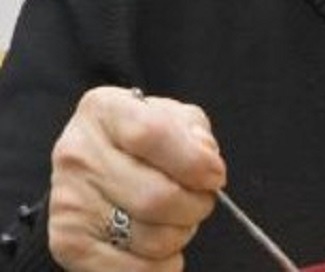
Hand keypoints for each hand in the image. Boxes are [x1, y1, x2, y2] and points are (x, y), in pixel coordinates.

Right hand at [48, 86, 226, 270]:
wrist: (91, 163)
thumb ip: (194, 132)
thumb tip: (206, 162)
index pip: (152, 135)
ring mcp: (69, 201)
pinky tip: (165, 249)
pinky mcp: (68, 242)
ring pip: (149, 238)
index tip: (216, 176)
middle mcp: (78, 154)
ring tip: (181, 219)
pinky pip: (132, 270)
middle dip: (196, 205)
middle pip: (155, 197)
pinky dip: (162, 266)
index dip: (193, 161)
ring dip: (181, 234)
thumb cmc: (141, 137)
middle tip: (203, 200)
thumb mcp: (170, 116)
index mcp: (104, 110)